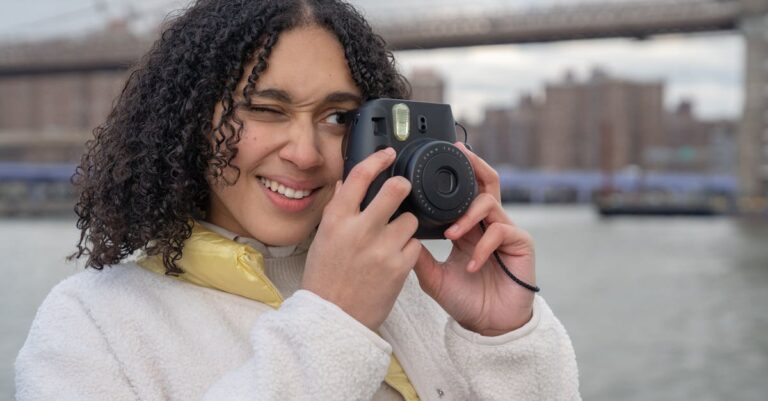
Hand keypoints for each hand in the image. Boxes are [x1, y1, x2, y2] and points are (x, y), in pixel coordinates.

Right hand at [302, 148, 421, 330]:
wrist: (334, 318)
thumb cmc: (326, 278)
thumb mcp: (323, 238)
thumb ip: (338, 209)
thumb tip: (347, 181)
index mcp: (337, 219)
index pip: (360, 176)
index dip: (378, 159)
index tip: (388, 154)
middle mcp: (360, 230)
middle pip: (396, 189)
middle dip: (403, 186)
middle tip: (403, 190)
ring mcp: (382, 248)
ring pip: (410, 219)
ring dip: (405, 225)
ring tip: (392, 238)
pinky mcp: (400, 267)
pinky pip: (415, 245)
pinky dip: (408, 248)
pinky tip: (395, 257)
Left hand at [414, 142, 535, 335]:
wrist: (488, 326)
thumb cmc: (464, 300)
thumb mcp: (432, 275)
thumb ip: (417, 254)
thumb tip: (395, 233)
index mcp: (468, 226)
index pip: (465, 190)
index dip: (457, 172)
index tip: (441, 154)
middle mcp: (487, 224)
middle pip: (486, 181)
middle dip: (474, 164)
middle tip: (459, 153)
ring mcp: (506, 231)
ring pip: (488, 203)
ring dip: (466, 216)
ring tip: (451, 235)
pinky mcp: (520, 244)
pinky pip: (501, 231)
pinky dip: (482, 245)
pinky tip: (470, 264)